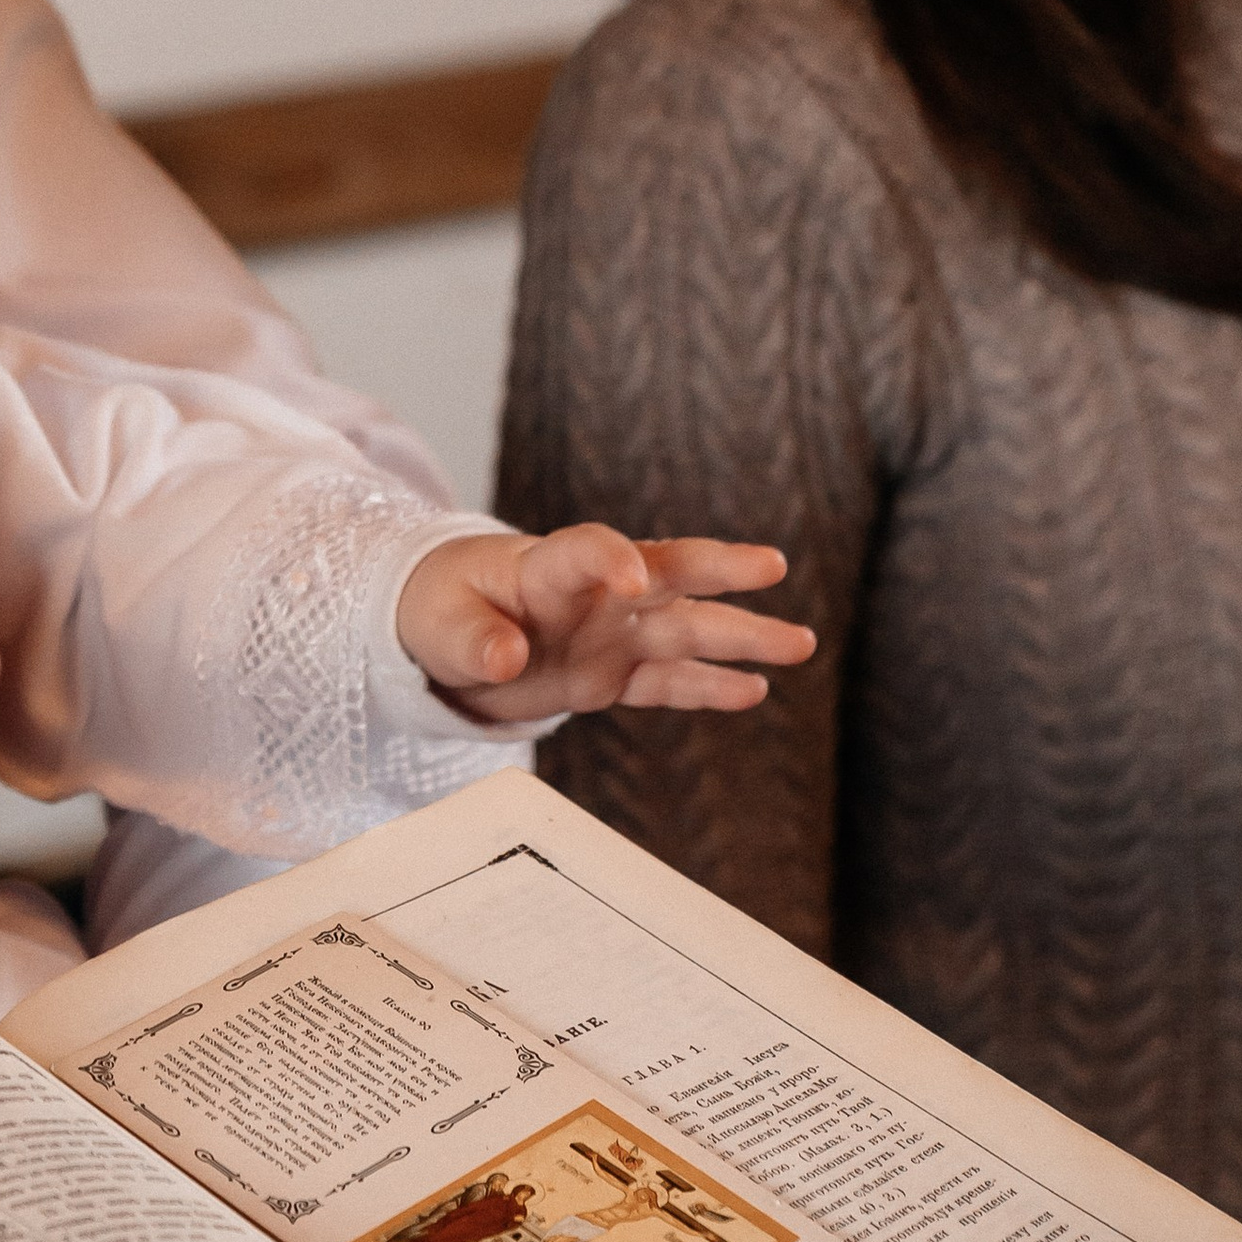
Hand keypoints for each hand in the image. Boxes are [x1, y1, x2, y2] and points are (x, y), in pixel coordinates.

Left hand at [399, 526, 815, 726]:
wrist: (447, 630)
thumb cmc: (441, 608)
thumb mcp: (441, 622)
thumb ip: (475, 639)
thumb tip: (504, 659)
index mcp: (548, 567)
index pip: (590, 550)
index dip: (613, 560)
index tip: (637, 578)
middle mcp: (595, 595)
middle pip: (665, 574)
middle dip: (717, 570)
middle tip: (772, 566)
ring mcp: (610, 633)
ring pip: (684, 630)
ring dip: (741, 636)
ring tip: (801, 643)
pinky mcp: (612, 674)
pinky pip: (667, 681)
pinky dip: (707, 688)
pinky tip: (754, 692)